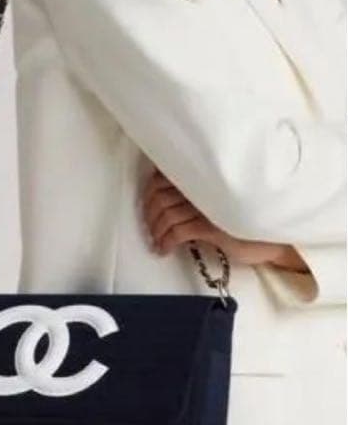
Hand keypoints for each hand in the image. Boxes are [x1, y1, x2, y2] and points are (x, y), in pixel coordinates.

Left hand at [142, 169, 308, 270]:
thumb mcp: (217, 201)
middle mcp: (205, 184)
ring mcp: (208, 204)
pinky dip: (166, 242)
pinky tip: (164, 249)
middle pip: (160, 195)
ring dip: (156, 231)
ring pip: (167, 214)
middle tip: (150, 228)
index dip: (149, 194)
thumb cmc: (246, 220)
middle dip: (150, 214)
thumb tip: (164, 201)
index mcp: (204, 175)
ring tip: (157, 242)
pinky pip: (178, 232)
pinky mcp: (213, 226)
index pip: (163, 176)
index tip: (148, 208)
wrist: (275, 239)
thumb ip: (196, 193)